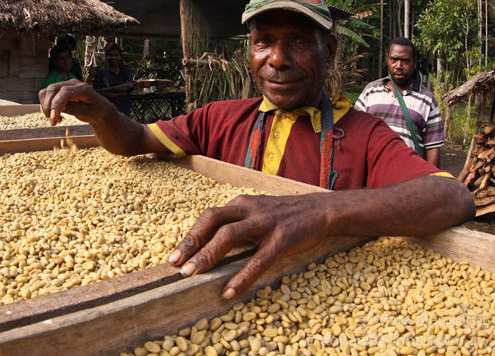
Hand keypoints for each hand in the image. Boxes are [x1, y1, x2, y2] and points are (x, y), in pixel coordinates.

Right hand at [39, 79, 109, 124]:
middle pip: (52, 89)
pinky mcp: (60, 88)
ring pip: (46, 91)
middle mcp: (73, 83)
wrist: (99, 108)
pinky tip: (56, 115)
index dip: (56, 104)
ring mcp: (65, 84)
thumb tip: (58, 108)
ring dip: (46, 106)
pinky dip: (47, 105)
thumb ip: (74, 109)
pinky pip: (47, 94)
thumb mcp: (88, 114)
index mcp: (83, 88)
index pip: (65, 92)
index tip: (53, 118)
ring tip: (55, 120)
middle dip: (48, 107)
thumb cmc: (95, 112)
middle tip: (53, 122)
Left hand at [167, 193, 328, 298]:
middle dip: (192, 242)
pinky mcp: (281, 239)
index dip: (191, 235)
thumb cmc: (284, 215)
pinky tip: (229, 291)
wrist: (320, 210)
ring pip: (230, 236)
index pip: (209, 217)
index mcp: (241, 204)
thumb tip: (210, 243)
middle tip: (176, 264)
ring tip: (192, 274)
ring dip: (208, 255)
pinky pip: (257, 260)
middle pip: (213, 221)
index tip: (175, 254)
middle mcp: (249, 210)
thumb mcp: (257, 213)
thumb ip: (236, 224)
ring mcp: (265, 223)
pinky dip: (241, 276)